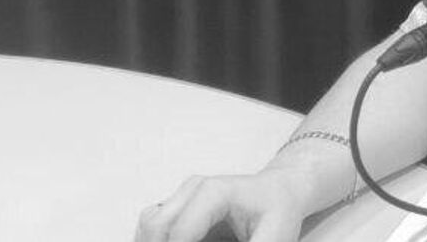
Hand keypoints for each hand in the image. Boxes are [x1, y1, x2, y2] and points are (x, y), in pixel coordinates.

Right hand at [134, 171, 311, 241]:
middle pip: (155, 227)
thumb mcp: (275, 235)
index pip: (180, 233)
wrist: (278, 192)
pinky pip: (153, 227)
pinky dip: (156, 241)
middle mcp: (192, 189)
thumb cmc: (278, 210)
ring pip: (148, 225)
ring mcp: (182, 195)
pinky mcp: (178, 207)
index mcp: (214, 192)